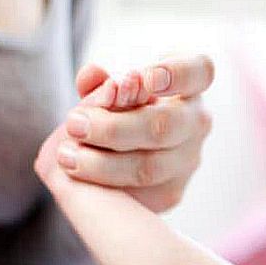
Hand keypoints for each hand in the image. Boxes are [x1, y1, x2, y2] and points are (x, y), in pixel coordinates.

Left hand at [56, 56, 214, 212]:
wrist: (126, 148)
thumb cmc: (121, 106)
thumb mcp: (111, 87)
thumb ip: (101, 82)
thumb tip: (92, 75)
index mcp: (191, 82)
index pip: (198, 71)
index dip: (175, 74)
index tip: (145, 78)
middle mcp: (197, 121)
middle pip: (167, 125)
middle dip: (115, 128)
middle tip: (73, 124)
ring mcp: (189, 158)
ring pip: (151, 166)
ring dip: (104, 163)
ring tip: (66, 155)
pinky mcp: (173, 190)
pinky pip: (139, 193)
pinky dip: (106, 185)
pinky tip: (78, 175)